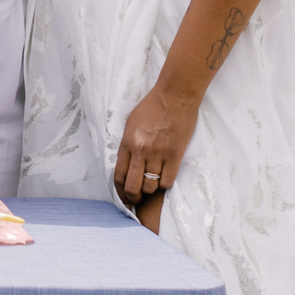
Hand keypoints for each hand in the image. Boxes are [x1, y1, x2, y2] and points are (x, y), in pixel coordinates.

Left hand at [114, 84, 199, 205]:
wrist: (175, 95)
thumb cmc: (153, 106)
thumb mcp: (132, 123)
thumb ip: (128, 145)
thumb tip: (126, 166)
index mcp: (127, 142)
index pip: (119, 176)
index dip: (121, 193)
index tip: (125, 198)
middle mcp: (140, 150)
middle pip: (133, 187)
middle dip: (134, 198)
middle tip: (138, 199)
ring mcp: (158, 153)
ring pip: (151, 187)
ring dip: (151, 189)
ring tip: (153, 183)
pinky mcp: (175, 155)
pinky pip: (167, 182)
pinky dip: (165, 183)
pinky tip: (165, 175)